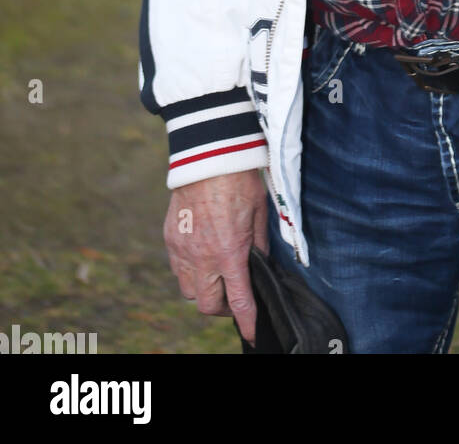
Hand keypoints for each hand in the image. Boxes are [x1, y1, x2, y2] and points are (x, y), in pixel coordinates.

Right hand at [164, 169, 269, 346]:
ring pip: (189, 291)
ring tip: (218, 275)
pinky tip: (202, 255)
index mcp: (229, 252)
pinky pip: (178, 269)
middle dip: (223, 307)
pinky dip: (190, 271)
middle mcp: (202, 257)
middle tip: (235, 295)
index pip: (240, 301)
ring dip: (205, 290)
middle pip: (208, 306)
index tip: (253, 333)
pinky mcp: (170, 238)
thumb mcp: (260, 211)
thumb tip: (261, 263)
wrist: (209, 152)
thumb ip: (260, 243)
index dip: (248, 322)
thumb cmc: (239, 179)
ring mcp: (182, 249)